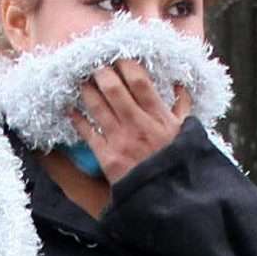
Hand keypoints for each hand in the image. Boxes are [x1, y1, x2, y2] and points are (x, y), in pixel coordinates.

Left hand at [69, 58, 190, 182]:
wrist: (169, 198)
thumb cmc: (178, 164)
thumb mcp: (186, 133)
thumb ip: (182, 107)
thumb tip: (180, 84)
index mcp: (158, 116)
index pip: (139, 81)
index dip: (126, 65)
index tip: (119, 57)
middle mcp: (138, 124)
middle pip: (114, 89)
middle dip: (101, 73)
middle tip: (94, 64)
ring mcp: (121, 140)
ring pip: (98, 107)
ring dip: (86, 91)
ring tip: (80, 81)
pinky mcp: (108, 158)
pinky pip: (88, 133)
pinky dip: (77, 119)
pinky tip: (70, 110)